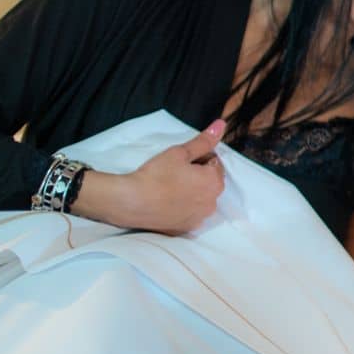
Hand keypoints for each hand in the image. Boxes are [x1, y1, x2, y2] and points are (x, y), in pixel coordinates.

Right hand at [76, 120, 228, 234]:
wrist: (131, 202)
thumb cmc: (156, 175)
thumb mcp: (180, 152)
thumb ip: (203, 140)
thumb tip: (222, 125)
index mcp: (215, 182)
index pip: (215, 163)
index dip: (199, 158)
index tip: (182, 160)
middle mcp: (213, 203)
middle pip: (210, 182)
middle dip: (198, 175)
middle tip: (175, 172)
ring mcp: (200, 218)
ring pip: (201, 199)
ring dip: (192, 192)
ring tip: (170, 186)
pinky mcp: (186, 228)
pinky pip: (190, 213)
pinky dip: (183, 207)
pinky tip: (167, 201)